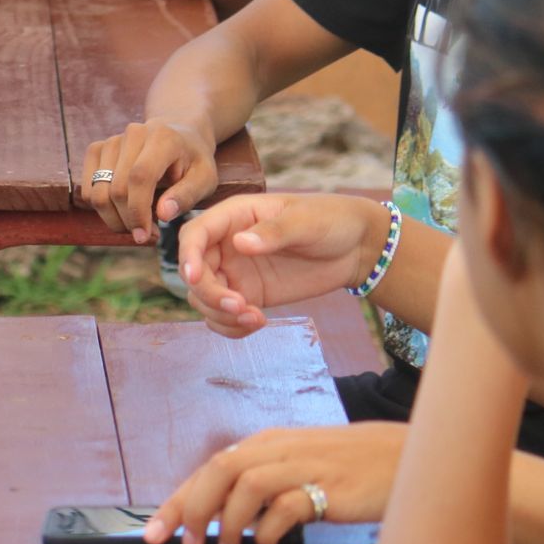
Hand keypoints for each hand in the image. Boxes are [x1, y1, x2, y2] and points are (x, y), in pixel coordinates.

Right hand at [82, 115, 218, 241]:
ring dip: (113, 219)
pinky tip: (124, 211)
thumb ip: (187, 196)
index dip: (138, 210)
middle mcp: (133, 134)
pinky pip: (88, 189)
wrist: (177, 135)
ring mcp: (111, 141)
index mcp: (163, 138)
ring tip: (137, 224)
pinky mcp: (97, 149)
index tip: (144, 235)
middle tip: (146, 235)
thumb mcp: (205, 179)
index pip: (139, 177)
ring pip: (97, 193)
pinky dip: (102, 208)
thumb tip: (163, 214)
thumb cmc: (193, 161)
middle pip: (116, 189)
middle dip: (127, 221)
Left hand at [145, 423, 405, 543]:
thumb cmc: (346, 466)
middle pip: (218, 470)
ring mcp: (303, 465)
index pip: (209, 468)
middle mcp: (278, 448)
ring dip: (229, 522)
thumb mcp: (296, 466)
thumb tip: (219, 514)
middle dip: (191, 509)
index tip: (154, 529)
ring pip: (245, 484)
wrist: (403, 454)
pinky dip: (268, 532)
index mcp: (266, 443)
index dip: (177, 500)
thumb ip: (261, 482)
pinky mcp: (328, 487)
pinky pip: (285, 507)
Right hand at [179, 194, 388, 336]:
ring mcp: (236, 272)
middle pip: (195, 272)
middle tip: (240, 308)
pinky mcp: (250, 295)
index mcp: (233, 216)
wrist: (356, 247)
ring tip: (255, 319)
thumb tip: (239, 243)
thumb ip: (273, 232)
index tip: (194, 278)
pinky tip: (257, 324)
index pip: (194, 234)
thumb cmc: (330, 219)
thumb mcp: (305, 221)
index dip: (187, 255)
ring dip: (220, 315)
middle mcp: (227, 245)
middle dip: (210, 294)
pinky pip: (225, 316)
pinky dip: (232, 326)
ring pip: (204, 298)